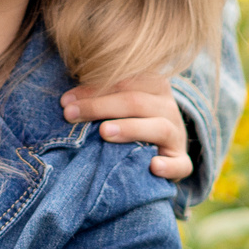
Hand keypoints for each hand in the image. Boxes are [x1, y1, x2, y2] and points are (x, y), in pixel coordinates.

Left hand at [61, 73, 191, 181]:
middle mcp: (167, 106)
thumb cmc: (132, 122)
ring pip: (158, 127)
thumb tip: (65, 101)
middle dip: (100, 107)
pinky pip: (181, 164)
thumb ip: (100, 98)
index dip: (93, 89)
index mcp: (153, 86)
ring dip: (130, 128)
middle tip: (71, 115)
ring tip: (104, 132)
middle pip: (135, 101)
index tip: (65, 101)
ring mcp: (176, 134)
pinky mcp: (182, 160)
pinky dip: (169, 166)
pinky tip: (153, 166)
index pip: (123, 81)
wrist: (165, 148)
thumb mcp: (120, 104)